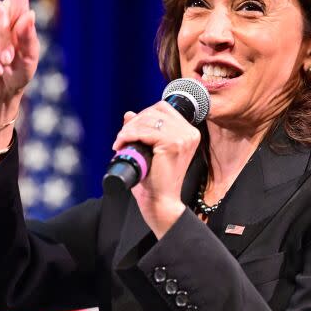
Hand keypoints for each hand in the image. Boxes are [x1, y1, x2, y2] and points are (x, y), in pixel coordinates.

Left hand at [112, 102, 200, 237]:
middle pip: (156, 111)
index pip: (163, 109)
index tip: (129, 130)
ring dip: (129, 129)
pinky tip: (122, 144)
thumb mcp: (147, 150)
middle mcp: (190, 133)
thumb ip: (141, 130)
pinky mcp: (173, 144)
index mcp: (188, 133)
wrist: (160, 202)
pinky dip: (130, 135)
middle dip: (134, 122)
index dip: (143, 115)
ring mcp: (184, 138)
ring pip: (149, 120)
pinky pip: (146, 131)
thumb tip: (129, 114)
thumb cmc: (155, 181)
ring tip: (120, 142)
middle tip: (122, 137)